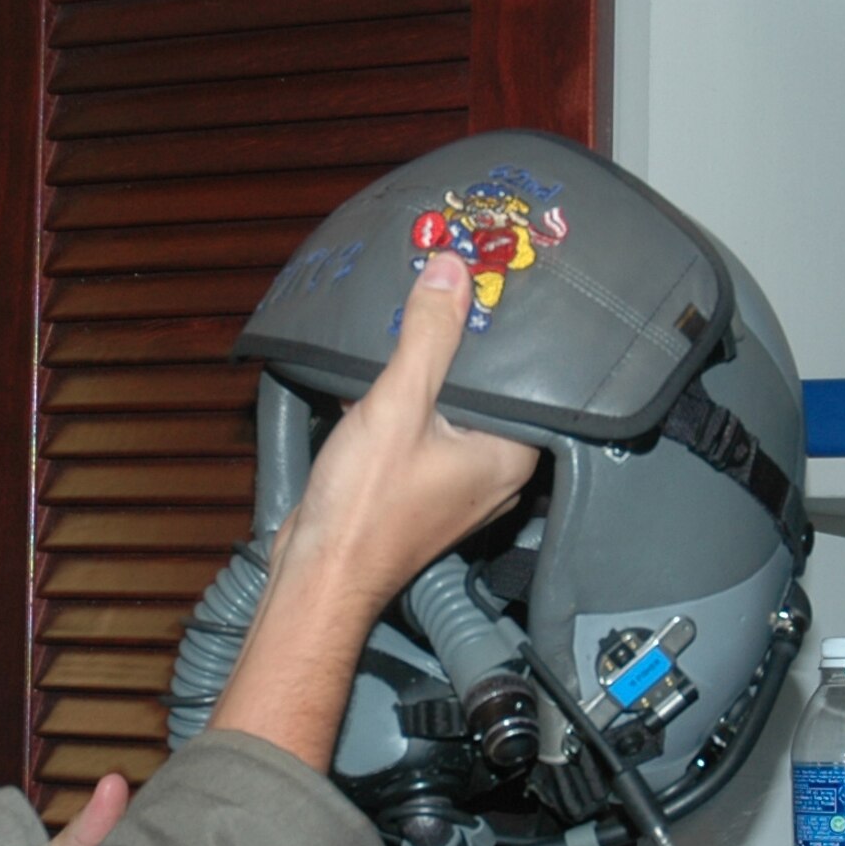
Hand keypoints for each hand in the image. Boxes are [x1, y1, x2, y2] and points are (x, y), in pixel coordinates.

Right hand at [208, 252, 537, 771]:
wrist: (317, 574)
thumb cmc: (365, 505)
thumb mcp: (397, 405)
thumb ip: (429, 336)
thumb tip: (452, 271)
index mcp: (511, 456)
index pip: (527, 380)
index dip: (504, 334)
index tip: (488, 288)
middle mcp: (496, 474)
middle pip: (486, 393)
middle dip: (458, 351)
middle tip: (443, 297)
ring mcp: (458, 487)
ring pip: (451, 413)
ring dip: (426, 379)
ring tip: (407, 330)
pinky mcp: (422, 493)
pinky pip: (424, 435)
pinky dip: (404, 408)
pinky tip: (374, 383)